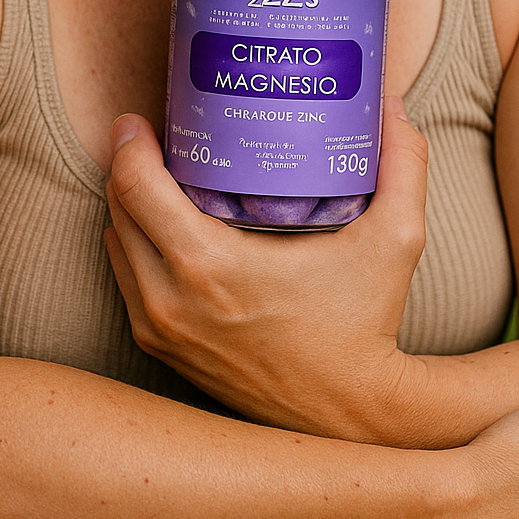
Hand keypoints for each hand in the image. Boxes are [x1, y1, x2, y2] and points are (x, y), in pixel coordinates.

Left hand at [104, 96, 427, 438]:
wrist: (352, 416)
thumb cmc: (366, 326)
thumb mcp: (396, 240)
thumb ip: (403, 165)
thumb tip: (392, 102)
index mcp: (210, 266)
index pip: (136, 186)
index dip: (131, 142)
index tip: (144, 118)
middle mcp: (171, 300)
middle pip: (116, 208)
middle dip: (127, 164)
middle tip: (159, 136)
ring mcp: (160, 330)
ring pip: (115, 244)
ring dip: (129, 206)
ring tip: (163, 175)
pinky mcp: (160, 349)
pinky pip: (127, 280)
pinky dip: (136, 247)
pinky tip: (167, 227)